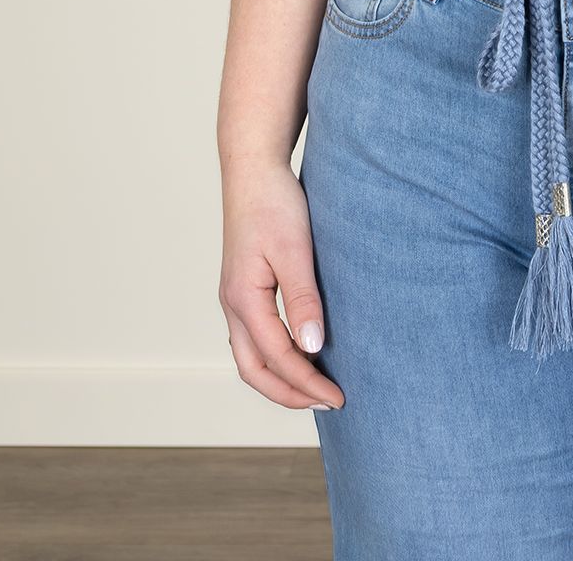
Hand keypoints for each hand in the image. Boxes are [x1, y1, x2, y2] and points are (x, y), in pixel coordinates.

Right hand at [218, 159, 345, 411]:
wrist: (254, 169)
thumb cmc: (275, 203)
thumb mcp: (295, 249)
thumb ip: (303, 298)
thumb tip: (313, 348)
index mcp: (243, 299)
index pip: (278, 358)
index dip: (308, 382)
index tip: (338, 397)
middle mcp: (233, 304)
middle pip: (254, 370)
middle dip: (290, 394)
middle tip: (328, 402)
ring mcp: (235, 297)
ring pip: (250, 357)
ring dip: (280, 379)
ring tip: (316, 387)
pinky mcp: (243, 287)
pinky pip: (254, 338)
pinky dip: (274, 357)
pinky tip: (299, 353)